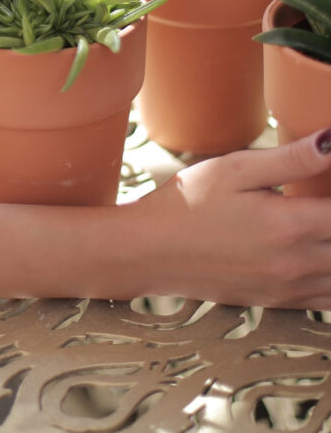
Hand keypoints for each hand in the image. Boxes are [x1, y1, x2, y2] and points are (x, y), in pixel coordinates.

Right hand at [130, 129, 330, 307]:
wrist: (148, 251)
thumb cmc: (186, 204)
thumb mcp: (232, 170)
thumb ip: (289, 159)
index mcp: (291, 225)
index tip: (327, 183)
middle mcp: (298, 262)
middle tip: (320, 201)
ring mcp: (290, 288)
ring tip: (318, 223)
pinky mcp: (278, 302)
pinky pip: (330, 300)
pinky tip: (318, 254)